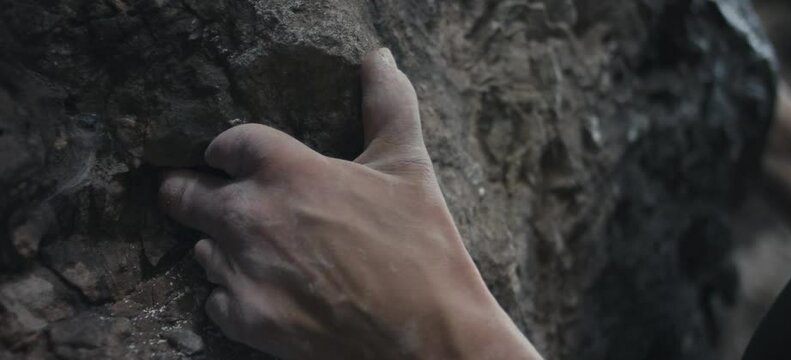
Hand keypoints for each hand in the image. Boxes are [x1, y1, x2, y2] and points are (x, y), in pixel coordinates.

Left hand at [159, 49, 540, 358]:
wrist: (426, 336)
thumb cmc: (420, 247)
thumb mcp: (409, 167)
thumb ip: (387, 105)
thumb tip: (379, 59)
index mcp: (288, 171)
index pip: (227, 143)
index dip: (227, 149)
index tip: (228, 157)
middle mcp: (252, 217)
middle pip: (186, 194)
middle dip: (189, 192)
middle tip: (195, 195)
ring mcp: (244, 272)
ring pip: (202, 249)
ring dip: (222, 246)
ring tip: (256, 252)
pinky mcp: (247, 320)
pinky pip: (214, 300)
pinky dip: (232, 295)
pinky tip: (266, 292)